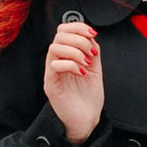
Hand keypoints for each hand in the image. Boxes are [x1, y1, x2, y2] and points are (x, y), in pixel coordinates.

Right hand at [44, 13, 104, 144]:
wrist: (86, 121)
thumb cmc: (88, 97)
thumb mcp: (94, 68)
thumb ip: (92, 51)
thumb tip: (90, 35)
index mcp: (66, 56)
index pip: (63, 30)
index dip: (78, 26)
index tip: (93, 34)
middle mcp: (56, 62)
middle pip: (59, 35)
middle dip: (79, 39)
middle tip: (91, 53)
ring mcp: (52, 73)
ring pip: (55, 48)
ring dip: (76, 51)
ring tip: (87, 63)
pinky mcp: (51, 85)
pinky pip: (54, 65)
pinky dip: (71, 64)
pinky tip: (82, 73)